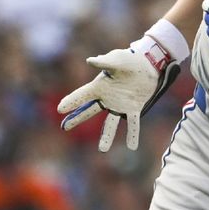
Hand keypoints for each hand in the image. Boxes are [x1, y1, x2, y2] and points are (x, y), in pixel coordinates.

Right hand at [58, 36, 180, 151]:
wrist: (148, 63)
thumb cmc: (130, 59)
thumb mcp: (117, 59)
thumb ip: (105, 62)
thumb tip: (90, 60)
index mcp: (100, 86)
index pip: (82, 95)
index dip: (72, 101)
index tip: (60, 109)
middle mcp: (107, 98)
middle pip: (89, 111)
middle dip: (77, 119)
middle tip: (64, 127)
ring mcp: (120, 105)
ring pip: (111, 123)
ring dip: (107, 136)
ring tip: (103, 150)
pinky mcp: (134, 108)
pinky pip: (133, 123)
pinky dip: (132, 134)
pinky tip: (132, 146)